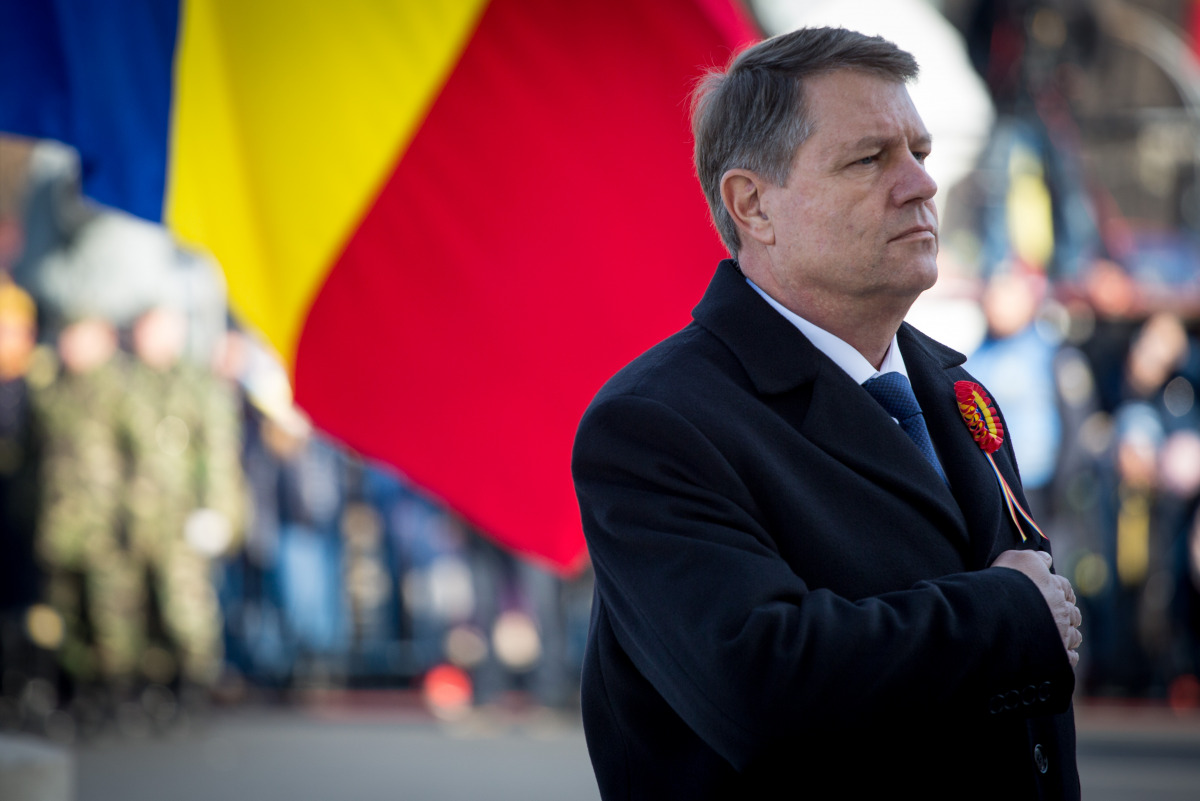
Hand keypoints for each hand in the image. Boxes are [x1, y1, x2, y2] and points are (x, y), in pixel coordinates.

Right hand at [991, 549, 1081, 668]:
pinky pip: (1069, 658)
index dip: (1062, 590)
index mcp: (1055, 588)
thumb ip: (1035, 557)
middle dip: (1069, 614)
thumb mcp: (1018, 558)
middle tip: (1062, 617)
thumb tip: (1047, 558)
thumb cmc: (1007, 583)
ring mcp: (1059, 633)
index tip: (1060, 594)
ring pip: (1074, 636)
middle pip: (1072, 613)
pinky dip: (1069, 657)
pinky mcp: (1054, 653)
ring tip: (1063, 636)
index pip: (1065, 588)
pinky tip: (1064, 656)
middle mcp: (1061, 611)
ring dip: (1070, 635)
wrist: (999, 610)